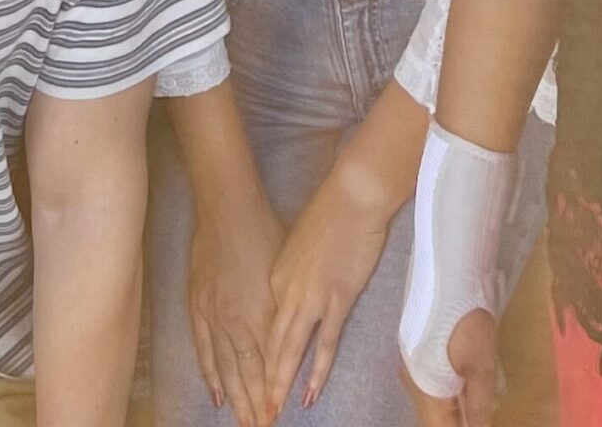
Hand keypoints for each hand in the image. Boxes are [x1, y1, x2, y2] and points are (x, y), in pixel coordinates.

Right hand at [190, 181, 283, 423]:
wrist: (228, 208)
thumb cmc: (264, 232)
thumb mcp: (284, 273)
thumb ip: (284, 311)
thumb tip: (289, 336)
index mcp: (261, 314)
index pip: (269, 366)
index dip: (273, 393)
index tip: (278, 415)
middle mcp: (237, 323)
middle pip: (247, 375)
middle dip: (254, 405)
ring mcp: (214, 316)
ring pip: (225, 368)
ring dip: (235, 397)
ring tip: (241, 420)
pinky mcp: (198, 306)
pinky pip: (203, 348)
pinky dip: (210, 373)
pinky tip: (216, 393)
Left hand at [263, 165, 396, 410]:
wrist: (351, 197)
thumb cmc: (329, 215)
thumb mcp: (299, 245)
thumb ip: (292, 273)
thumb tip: (290, 293)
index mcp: (275, 277)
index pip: (263, 327)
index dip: (257, 358)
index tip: (250, 383)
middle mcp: (286, 291)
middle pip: (270, 345)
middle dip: (261, 382)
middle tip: (256, 412)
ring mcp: (310, 297)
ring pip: (290, 350)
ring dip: (280, 383)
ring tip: (272, 411)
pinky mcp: (336, 299)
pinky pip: (324, 344)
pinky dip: (316, 371)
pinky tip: (309, 393)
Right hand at [402, 307, 499, 426]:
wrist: (447, 269)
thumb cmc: (466, 318)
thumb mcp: (481, 364)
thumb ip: (479, 405)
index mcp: (425, 390)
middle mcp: (412, 381)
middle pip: (434, 418)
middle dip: (456, 422)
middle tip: (481, 420)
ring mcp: (412, 364)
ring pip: (433, 401)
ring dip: (454, 410)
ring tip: (476, 411)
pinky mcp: (417, 349)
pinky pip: (432, 382)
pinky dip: (449, 392)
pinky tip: (465, 387)